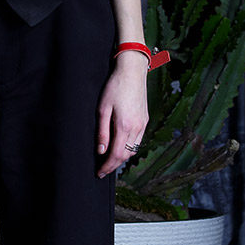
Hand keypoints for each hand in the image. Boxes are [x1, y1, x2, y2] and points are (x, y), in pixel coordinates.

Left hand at [96, 53, 148, 179]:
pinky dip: (129, 148)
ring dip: (122, 158)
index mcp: (125, 126)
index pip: (116, 155)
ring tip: (110, 160)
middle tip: (102, 170)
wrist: (132, 72)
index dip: (107, 166)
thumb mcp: (103, 109)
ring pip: (133, 150)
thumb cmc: (114, 87)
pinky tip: (121, 147)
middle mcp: (136, 128)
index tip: (99, 173)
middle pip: (126, 156)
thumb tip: (101, 151)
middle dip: (114, 165)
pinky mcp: (145, 120)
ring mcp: (143, 124)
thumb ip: (102, 132)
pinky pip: (138, 141)